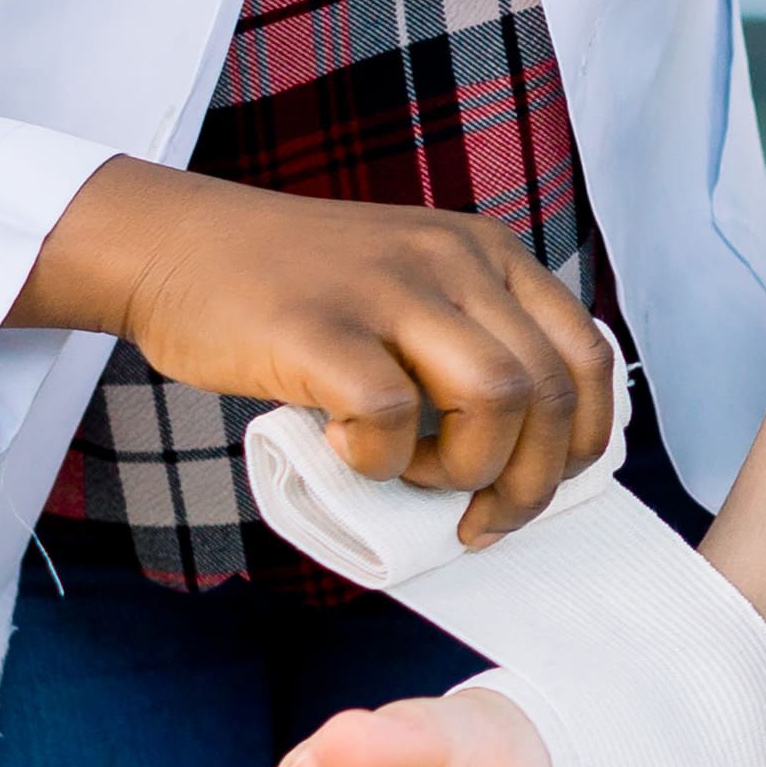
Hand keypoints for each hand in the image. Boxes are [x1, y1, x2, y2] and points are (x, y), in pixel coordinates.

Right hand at [11, 156, 611, 543]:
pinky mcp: (319, 326)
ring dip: (466, 468)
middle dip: (530, 481)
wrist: (177, 247)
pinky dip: (379, 458)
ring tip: (411, 475)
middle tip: (479, 519)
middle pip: (549, 390)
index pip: (588, 355)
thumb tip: (522, 462)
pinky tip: (343, 447)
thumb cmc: (296, 291)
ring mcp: (387, 287)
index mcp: (487, 253)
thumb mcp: (411, 287)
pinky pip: (389, 413)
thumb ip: (469, 344)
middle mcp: (452, 260)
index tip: (538, 488)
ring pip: (495, 398)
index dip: (582, 442)